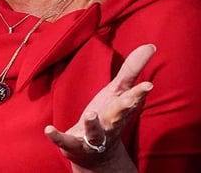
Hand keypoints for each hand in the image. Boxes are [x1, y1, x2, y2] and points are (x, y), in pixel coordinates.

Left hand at [44, 44, 155, 171]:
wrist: (96, 155)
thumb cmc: (109, 116)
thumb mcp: (119, 92)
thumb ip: (132, 69)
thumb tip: (151, 45)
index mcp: (120, 109)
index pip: (132, 99)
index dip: (139, 93)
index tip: (148, 85)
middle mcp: (110, 123)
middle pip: (118, 116)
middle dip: (124, 108)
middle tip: (130, 101)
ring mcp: (92, 136)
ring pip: (95, 131)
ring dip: (93, 123)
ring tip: (91, 114)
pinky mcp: (74, 144)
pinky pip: (66, 141)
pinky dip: (57, 136)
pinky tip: (49, 130)